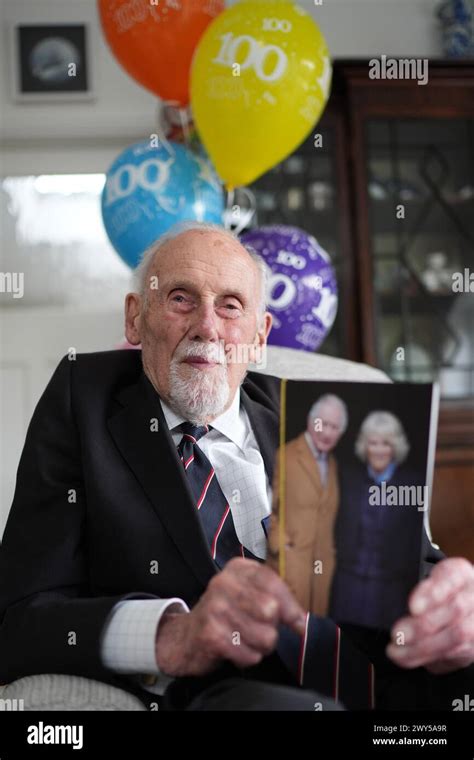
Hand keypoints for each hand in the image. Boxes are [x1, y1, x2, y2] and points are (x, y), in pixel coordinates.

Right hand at [155, 557, 305, 677]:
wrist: (184, 637)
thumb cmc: (224, 616)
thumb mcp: (247, 596)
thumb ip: (277, 601)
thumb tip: (303, 622)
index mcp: (237, 569)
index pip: (273, 582)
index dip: (290, 605)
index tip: (297, 622)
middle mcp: (223, 582)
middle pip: (271, 610)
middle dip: (271, 627)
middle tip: (257, 629)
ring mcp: (215, 607)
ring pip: (264, 635)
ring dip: (260, 645)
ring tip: (246, 640)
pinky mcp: (210, 634)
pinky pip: (250, 654)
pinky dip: (247, 658)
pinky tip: (235, 650)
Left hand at [387, 557, 473, 672]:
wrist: (461, 610)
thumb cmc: (436, 591)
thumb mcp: (426, 580)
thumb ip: (418, 590)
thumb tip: (395, 607)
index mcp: (460, 572)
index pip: (451, 578)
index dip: (433, 593)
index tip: (413, 607)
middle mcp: (473, 595)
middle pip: (455, 609)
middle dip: (424, 624)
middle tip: (397, 633)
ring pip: (456, 635)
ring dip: (422, 646)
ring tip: (396, 650)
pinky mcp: (472, 645)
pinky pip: (452, 653)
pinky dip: (424, 657)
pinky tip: (405, 657)